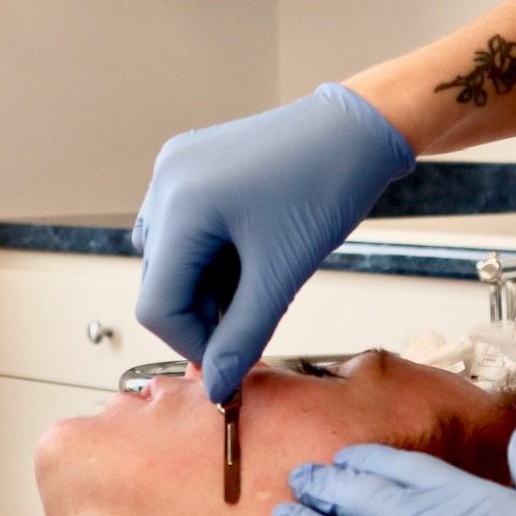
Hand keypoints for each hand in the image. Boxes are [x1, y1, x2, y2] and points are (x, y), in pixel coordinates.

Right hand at [133, 84, 413, 398]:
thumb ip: (244, 336)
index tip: (231, 358)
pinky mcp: (191, 165)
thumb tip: (218, 385)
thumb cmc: (328, 185)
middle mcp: (165, 181)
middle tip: (255, 318)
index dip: (193, 343)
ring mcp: (175, 169)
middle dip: (203, 312)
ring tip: (260, 280)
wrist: (357, 130)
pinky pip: (183, 228)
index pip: (158, 305)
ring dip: (207, 285)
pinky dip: (211, 255)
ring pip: (170, 258)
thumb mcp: (282, 273)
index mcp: (181, 204)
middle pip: (160, 281)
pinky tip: (250, 254)